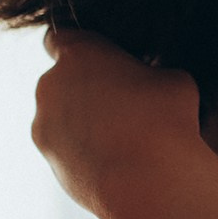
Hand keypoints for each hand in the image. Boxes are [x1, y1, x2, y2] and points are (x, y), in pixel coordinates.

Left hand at [34, 30, 205, 218]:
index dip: (80, 48)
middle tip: (123, 104)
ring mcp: (45, 125)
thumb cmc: (165, 120)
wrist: (149, 181)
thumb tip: (149, 83)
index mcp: (78, 53)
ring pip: (61, 117)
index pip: (60, 38)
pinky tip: (117, 162)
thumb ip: (148, 72)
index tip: (100, 61)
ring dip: (83, 123)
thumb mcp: (173, 77)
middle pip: (62, 80)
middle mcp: (51, 85)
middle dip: (85, 89)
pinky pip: (66, 149)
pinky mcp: (50, 161)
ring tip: (123, 139)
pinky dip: (84, 152)